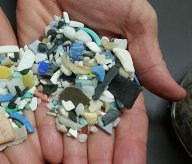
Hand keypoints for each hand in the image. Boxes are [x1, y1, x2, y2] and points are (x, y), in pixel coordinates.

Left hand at [16, 0, 181, 162]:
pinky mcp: (37, 73)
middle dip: (97, 153)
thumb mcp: (134, 20)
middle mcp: (89, 82)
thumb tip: (175, 92)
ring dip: (70, 148)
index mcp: (116, 74)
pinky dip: (44, 127)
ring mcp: (62, 80)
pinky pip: (40, 104)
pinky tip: (49, 148)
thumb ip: (149, 59)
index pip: (127, 117)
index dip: (129, 143)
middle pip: (95, 126)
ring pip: (67, 121)